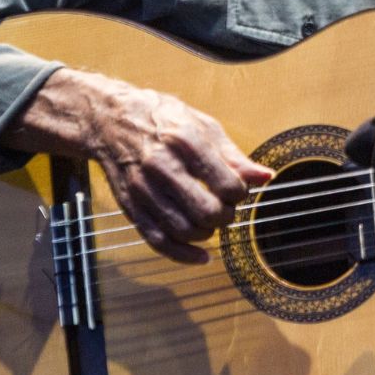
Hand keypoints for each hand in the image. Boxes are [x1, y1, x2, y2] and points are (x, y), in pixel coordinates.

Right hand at [10, 67, 272, 262]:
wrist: (110, 120)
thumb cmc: (162, 119)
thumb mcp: (202, 126)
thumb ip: (233, 156)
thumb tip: (265, 177)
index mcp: (184, 141)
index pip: (226, 184)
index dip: (240, 193)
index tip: (238, 190)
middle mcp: (161, 166)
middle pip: (205, 211)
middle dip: (225, 217)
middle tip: (227, 209)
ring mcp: (142, 189)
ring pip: (183, 229)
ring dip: (207, 234)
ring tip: (211, 222)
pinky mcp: (130, 206)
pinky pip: (158, 241)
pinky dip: (183, 255)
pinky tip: (201, 255)